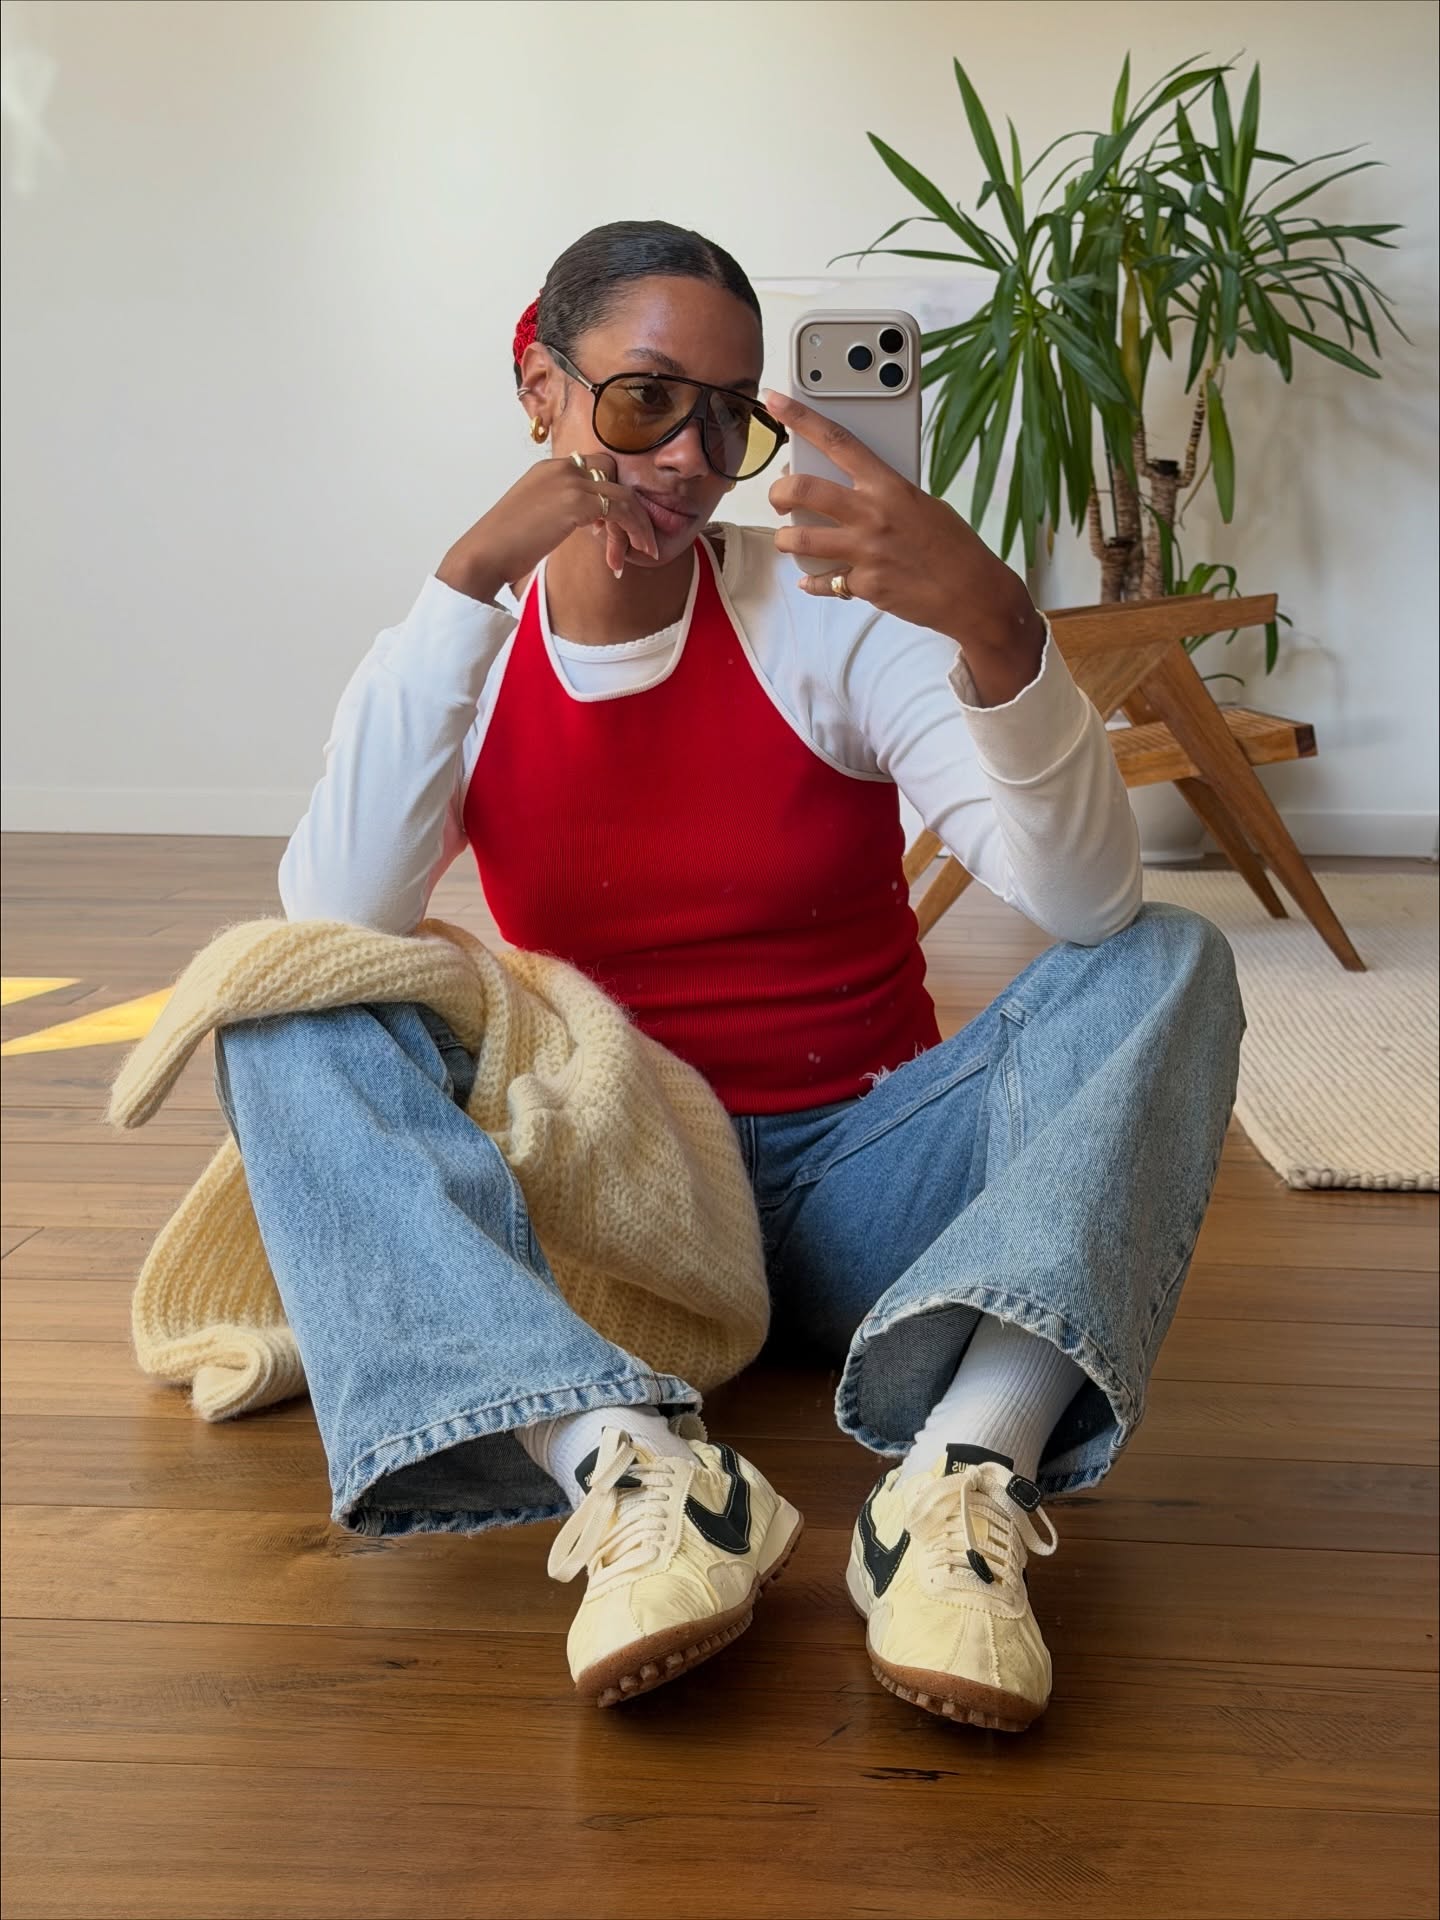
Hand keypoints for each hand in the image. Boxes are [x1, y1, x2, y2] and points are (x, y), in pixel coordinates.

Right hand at [437, 451, 660, 601]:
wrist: (485, 554)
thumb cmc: (504, 546)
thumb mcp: (535, 517)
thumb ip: (559, 511)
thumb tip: (581, 522)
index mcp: (548, 469)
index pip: (594, 469)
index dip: (609, 495)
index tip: (610, 526)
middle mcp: (560, 468)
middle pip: (613, 475)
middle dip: (629, 506)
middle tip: (636, 538)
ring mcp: (569, 482)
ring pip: (623, 494)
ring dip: (638, 524)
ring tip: (645, 550)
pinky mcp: (576, 502)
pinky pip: (620, 510)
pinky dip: (632, 531)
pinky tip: (626, 554)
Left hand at [765, 389, 1045, 698]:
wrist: (973, 593)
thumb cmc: (954, 546)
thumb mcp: (923, 504)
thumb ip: (886, 495)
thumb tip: (857, 491)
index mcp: (889, 485)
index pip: (837, 441)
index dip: (801, 418)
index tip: (776, 402)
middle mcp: (872, 514)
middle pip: (804, 489)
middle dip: (780, 491)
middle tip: (780, 497)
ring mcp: (866, 551)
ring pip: (800, 539)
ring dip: (785, 539)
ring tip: (789, 539)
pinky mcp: (865, 585)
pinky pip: (823, 581)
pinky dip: (813, 581)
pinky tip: (813, 579)